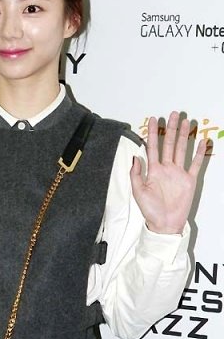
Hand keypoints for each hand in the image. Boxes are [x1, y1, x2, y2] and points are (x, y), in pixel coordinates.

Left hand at [130, 112, 206, 233]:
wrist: (165, 224)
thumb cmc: (150, 210)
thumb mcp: (138, 192)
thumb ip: (136, 174)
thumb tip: (136, 156)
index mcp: (153, 170)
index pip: (152, 147)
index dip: (152, 133)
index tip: (153, 120)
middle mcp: (166, 169)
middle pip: (169, 144)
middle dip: (170, 129)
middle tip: (173, 114)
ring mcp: (178, 173)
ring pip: (182, 150)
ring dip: (184, 136)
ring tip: (186, 121)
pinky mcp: (189, 181)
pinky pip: (195, 164)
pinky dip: (199, 153)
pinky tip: (202, 141)